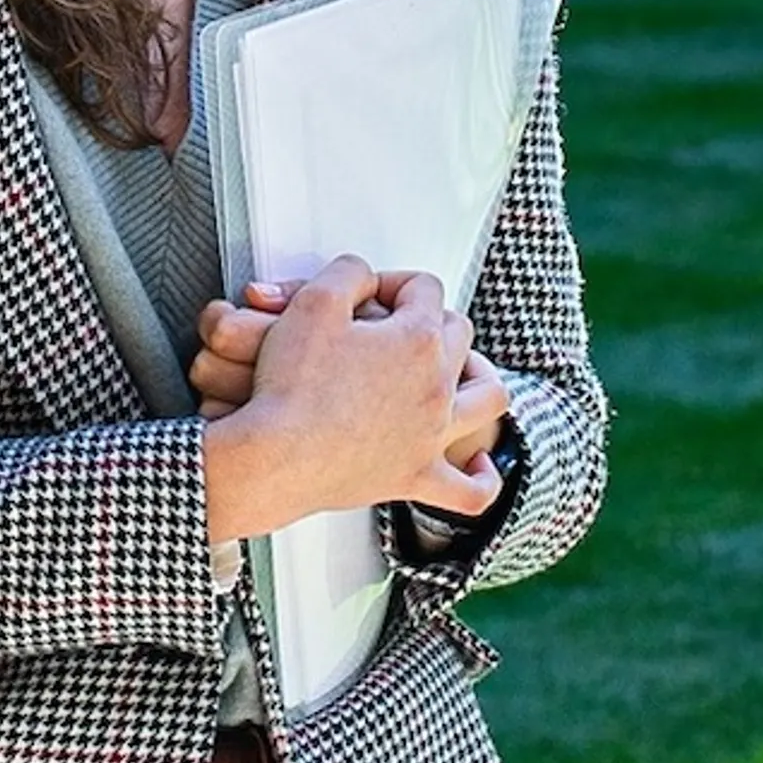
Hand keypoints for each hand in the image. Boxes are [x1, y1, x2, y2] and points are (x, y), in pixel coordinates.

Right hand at [196, 255, 513, 545]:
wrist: (277, 457)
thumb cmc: (291, 388)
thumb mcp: (312, 303)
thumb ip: (347, 273)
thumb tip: (363, 275)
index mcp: (417, 339)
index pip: (423, 289)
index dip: (394, 282)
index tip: (369, 293)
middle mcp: (435, 384)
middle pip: (458, 333)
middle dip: (432, 319)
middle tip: (398, 325)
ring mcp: (431, 433)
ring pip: (486, 398)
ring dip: (481, 378)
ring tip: (465, 372)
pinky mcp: (415, 477)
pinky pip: (469, 488)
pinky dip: (481, 476)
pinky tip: (478, 463)